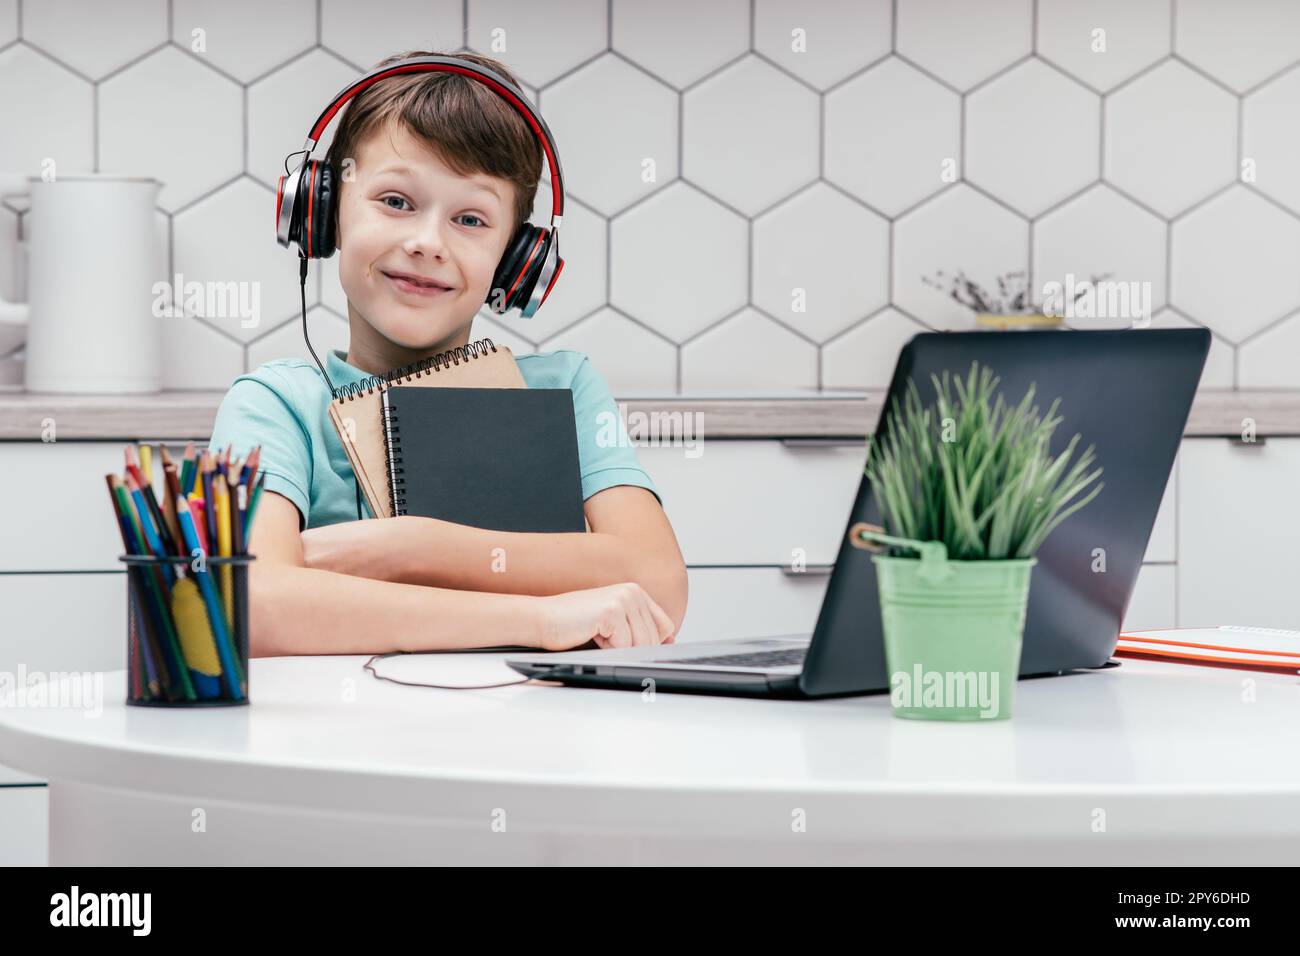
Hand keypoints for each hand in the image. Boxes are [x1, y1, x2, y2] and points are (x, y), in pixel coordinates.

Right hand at [533, 582, 676, 651]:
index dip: (654, 643)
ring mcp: (624, 599)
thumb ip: (640, 629)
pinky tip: (594, 635)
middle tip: (608, 642)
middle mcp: (633, 591)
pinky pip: (625, 645)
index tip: (638, 651)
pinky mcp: (612, 610)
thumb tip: (669, 642)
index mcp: (635, 592)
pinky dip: (609, 649)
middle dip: (633, 649)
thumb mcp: (614, 625)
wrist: (543, 619)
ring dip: (620, 649)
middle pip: (654, 638)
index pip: (665, 626)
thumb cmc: (574, 624)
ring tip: (600, 636)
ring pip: (641, 643)